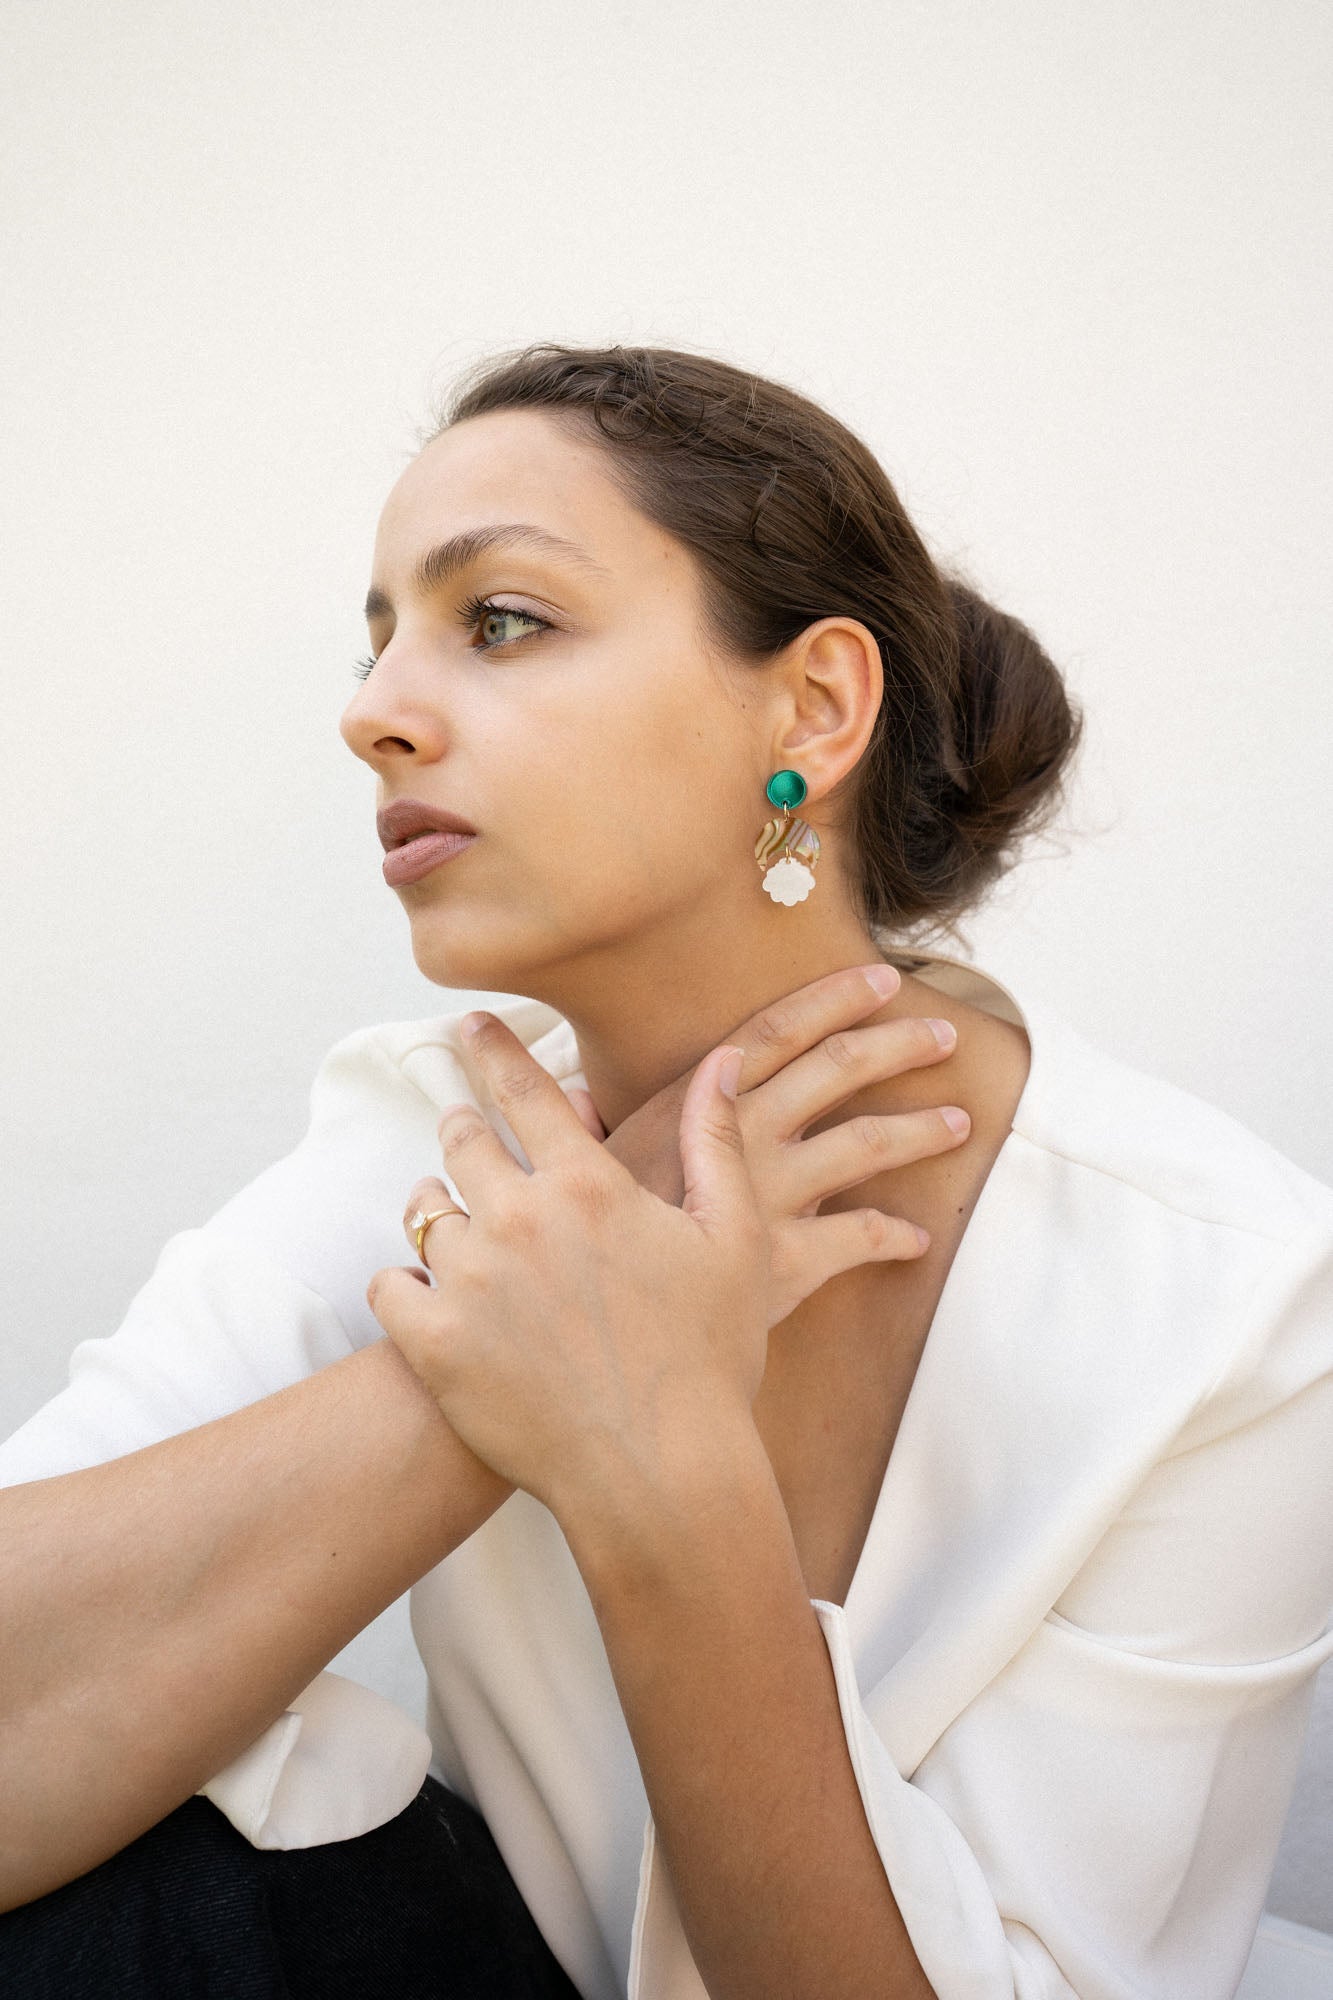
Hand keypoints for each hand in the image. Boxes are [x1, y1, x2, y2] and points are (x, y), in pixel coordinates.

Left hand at [368, 1027, 769, 1519]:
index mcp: (588, 1186)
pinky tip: (428, 1297)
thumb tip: (725, 1061)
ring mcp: (470, 1281)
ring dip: (438, 1210)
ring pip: (423, 1212)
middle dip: (464, 1130)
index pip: (525, 1091)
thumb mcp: (735, 1241)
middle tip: (468, 1136)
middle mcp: (519, 1219)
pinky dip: (404, 1285)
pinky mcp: (432, 1343)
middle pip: (462, 1142)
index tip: (469, 1027)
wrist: (661, 1475)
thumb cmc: (708, 1359)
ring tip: (460, 1230)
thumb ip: (717, 1142)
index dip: (495, 1050)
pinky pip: (388, 1285)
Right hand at [567, 963, 969, 1326]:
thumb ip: (587, 1123)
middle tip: (943, 1037)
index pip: (778, 1030)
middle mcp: (742, 1133)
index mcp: (696, 1097)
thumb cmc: (579, 1229)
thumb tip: (577, 1099)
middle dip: (896, 1047)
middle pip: (836, 1071)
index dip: (835, 999)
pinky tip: (917, 1240)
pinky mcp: (787, 1258)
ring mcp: (770, 1194)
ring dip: (917, 1129)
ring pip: (863, 1145)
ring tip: (960, 1121)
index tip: (885, 981)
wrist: (595, 1308)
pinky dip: (893, 1236)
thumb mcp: (578, 1160)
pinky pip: (857, 1239)